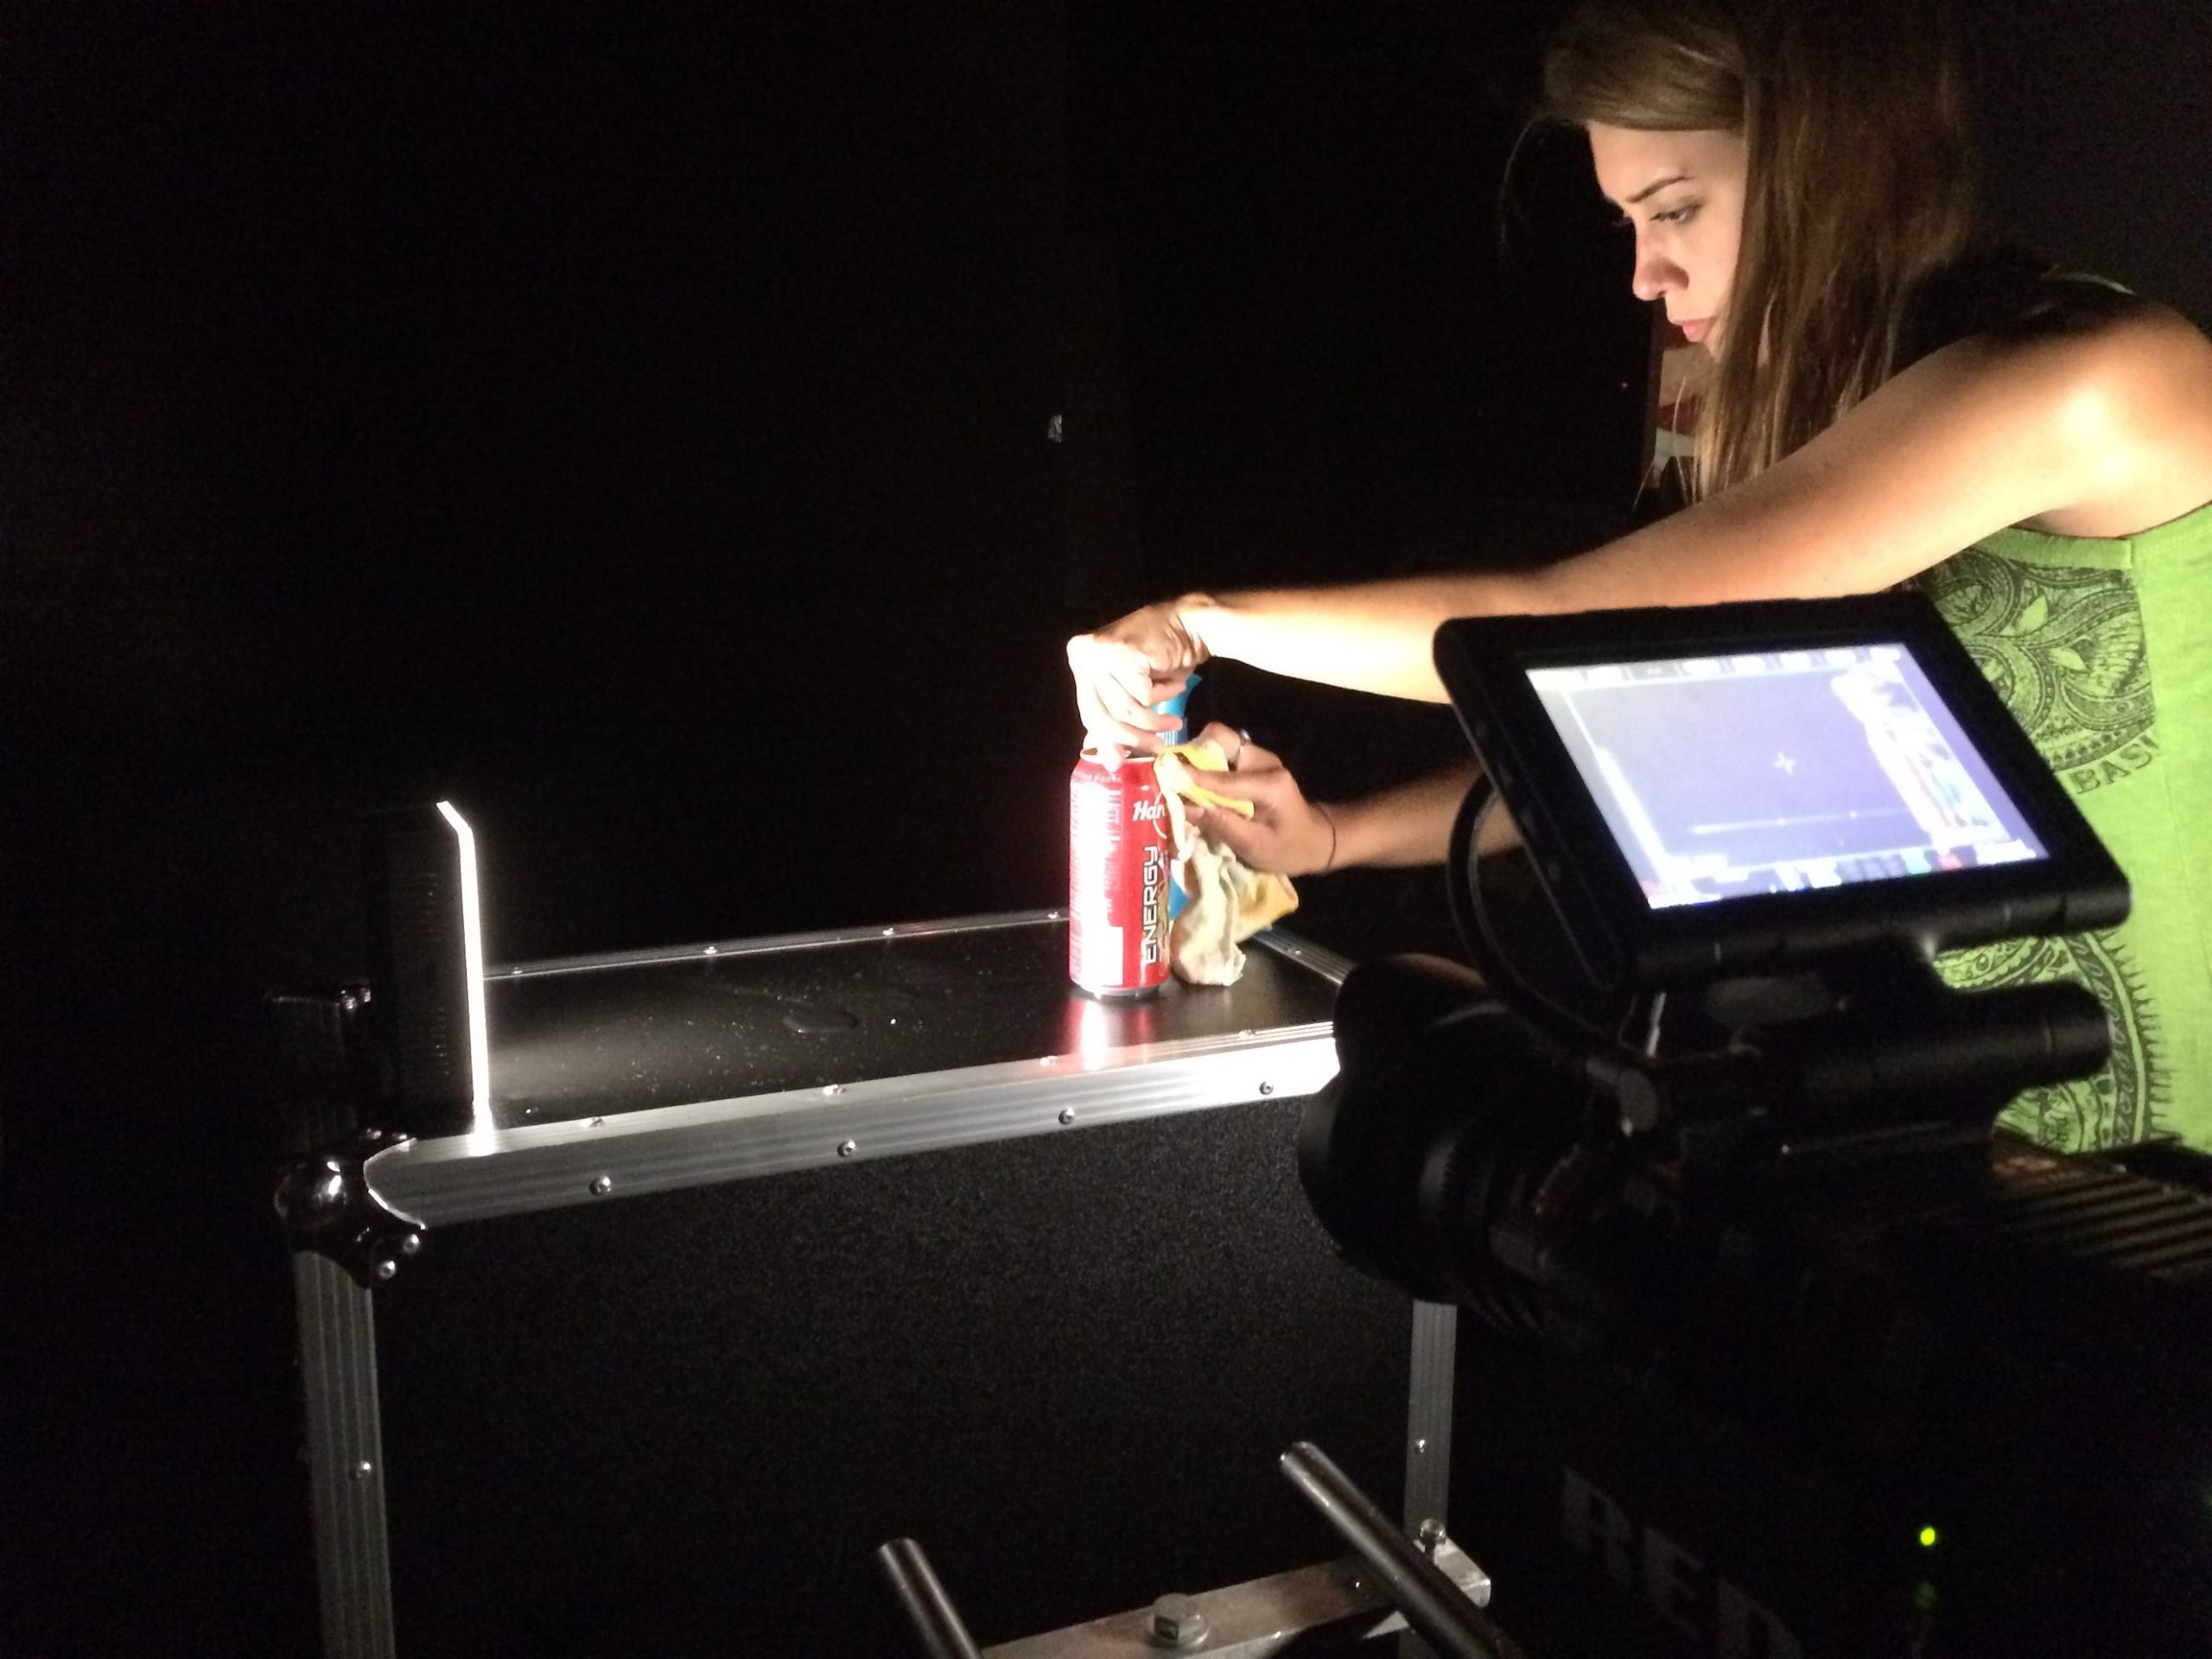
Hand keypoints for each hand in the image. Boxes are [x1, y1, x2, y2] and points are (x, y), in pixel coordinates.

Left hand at [1066, 600, 1206, 758]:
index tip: (1123, 761)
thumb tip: (1110, 762)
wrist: (1188, 623)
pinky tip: (1176, 684)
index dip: (1108, 740)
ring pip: (1125, 709)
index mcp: (1079, 662)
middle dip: (1132, 737)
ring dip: (1154, 720)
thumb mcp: (1132, 689)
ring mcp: (1100, 653)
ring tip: (1174, 721)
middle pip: (1103, 715)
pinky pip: (1145, 695)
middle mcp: (1083, 656)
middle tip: (1157, 747)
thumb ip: (1116, 718)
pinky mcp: (1123, 655)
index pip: (1089, 712)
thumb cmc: (1161, 656)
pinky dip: (1165, 695)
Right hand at [1177, 722, 1339, 876]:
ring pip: (1218, 742)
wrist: (1316, 839)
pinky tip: (1195, 786)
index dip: (1190, 776)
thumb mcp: (1256, 847)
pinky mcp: (1251, 762)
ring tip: (1179, 782)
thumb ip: (1222, 825)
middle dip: (1191, 753)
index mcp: (1269, 782)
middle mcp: (1262, 761)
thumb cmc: (1289, 848)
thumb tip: (1186, 809)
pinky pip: (1221, 754)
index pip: (1221, 776)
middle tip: (1171, 776)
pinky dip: (1205, 765)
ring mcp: (1257, 758)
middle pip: (1219, 738)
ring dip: (1196, 758)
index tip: (1162, 775)